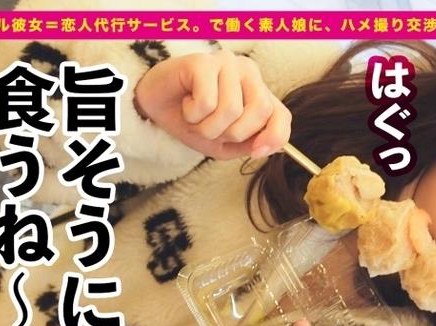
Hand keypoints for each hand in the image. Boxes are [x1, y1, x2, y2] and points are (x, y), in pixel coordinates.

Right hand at [133, 49, 290, 159]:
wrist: (154, 107)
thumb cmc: (192, 121)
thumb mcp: (224, 143)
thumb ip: (249, 144)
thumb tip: (269, 147)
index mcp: (258, 90)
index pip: (282, 114)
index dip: (275, 137)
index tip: (256, 152)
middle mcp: (247, 71)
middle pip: (260, 110)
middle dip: (233, 133)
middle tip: (211, 130)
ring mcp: (226, 63)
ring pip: (231, 109)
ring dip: (208, 127)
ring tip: (195, 118)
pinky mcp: (202, 62)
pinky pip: (207, 102)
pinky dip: (194, 114)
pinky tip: (186, 104)